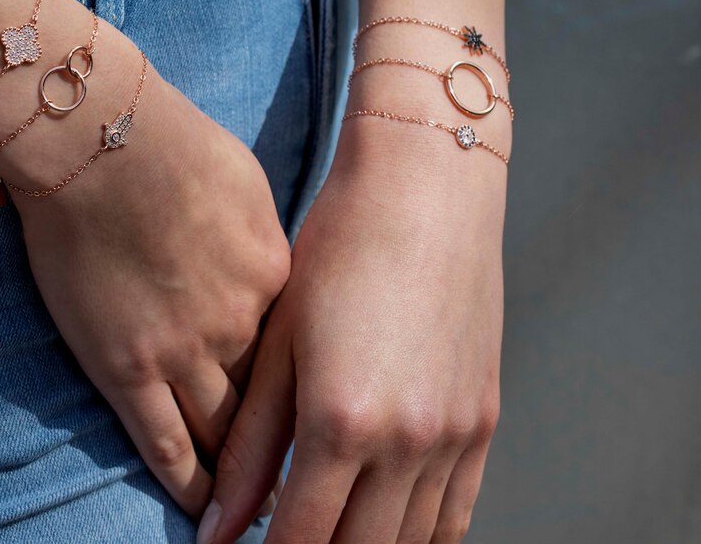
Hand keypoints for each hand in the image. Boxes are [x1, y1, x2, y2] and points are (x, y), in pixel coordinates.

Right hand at [12, 56, 291, 518]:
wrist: (103, 139)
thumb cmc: (175, 144)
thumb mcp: (248, 187)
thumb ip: (263, 242)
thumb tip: (269, 268)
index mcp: (278, 280)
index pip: (302, 359)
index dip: (313, 399)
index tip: (326, 426)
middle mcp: (243, 325)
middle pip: (274, 406)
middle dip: (293, 453)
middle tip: (308, 490)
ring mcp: (185, 351)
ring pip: (227, 436)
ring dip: (243, 480)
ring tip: (255, 513)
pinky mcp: (127, 367)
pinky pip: (166, 443)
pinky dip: (188, 483)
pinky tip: (201, 510)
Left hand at [203, 122, 506, 542]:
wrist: (426, 190)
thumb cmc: (337, 252)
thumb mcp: (279, 345)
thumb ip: (250, 446)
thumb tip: (215, 528)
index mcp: (345, 422)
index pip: (302, 539)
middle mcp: (410, 441)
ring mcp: (457, 435)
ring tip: (328, 536)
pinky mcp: (484, 420)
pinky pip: (457, 514)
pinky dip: (420, 537)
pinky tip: (386, 529)